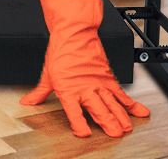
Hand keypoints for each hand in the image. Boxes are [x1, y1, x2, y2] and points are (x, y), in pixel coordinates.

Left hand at [20, 0, 149, 137]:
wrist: (75, 32)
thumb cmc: (61, 51)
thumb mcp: (47, 74)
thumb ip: (39, 93)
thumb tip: (27, 102)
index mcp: (68, 90)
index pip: (74, 111)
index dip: (79, 124)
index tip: (84, 133)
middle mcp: (86, 88)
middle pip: (99, 109)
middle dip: (108, 124)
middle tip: (115, 135)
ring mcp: (99, 84)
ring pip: (113, 104)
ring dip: (121, 117)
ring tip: (127, 128)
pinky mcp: (109, 78)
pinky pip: (122, 94)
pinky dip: (132, 104)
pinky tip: (139, 112)